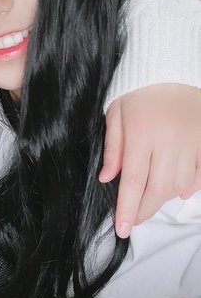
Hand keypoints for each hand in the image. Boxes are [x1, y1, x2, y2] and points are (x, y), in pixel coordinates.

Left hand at [100, 84, 200, 237]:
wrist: (171, 67)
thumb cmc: (138, 92)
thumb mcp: (115, 114)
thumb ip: (112, 148)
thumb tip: (106, 179)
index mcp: (141, 133)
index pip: (132, 181)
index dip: (127, 210)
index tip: (122, 229)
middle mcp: (169, 140)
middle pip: (158, 189)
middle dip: (144, 210)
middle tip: (133, 218)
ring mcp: (192, 141)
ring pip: (181, 185)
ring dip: (164, 198)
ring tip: (150, 197)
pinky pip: (200, 174)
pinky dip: (189, 186)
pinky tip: (177, 188)